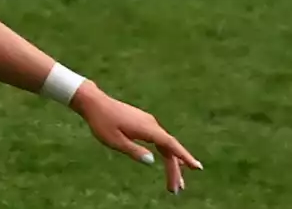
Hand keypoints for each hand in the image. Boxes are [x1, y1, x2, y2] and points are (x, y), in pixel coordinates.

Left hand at [71, 82, 202, 193]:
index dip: (185, 156)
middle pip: (169, 149)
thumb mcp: (115, 141)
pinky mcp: (143, 123)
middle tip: (176, 190)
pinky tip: (169, 161)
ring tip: (175, 183)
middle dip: (175, 170)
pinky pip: (159, 140)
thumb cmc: (102, 122)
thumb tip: (152, 161)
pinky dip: (165, 153)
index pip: (170, 145)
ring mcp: (148, 122)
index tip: (198, 167)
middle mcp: (151, 124)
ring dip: (171, 163)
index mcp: (147, 128)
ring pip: (165, 145)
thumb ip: (134, 151)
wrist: (94, 102)